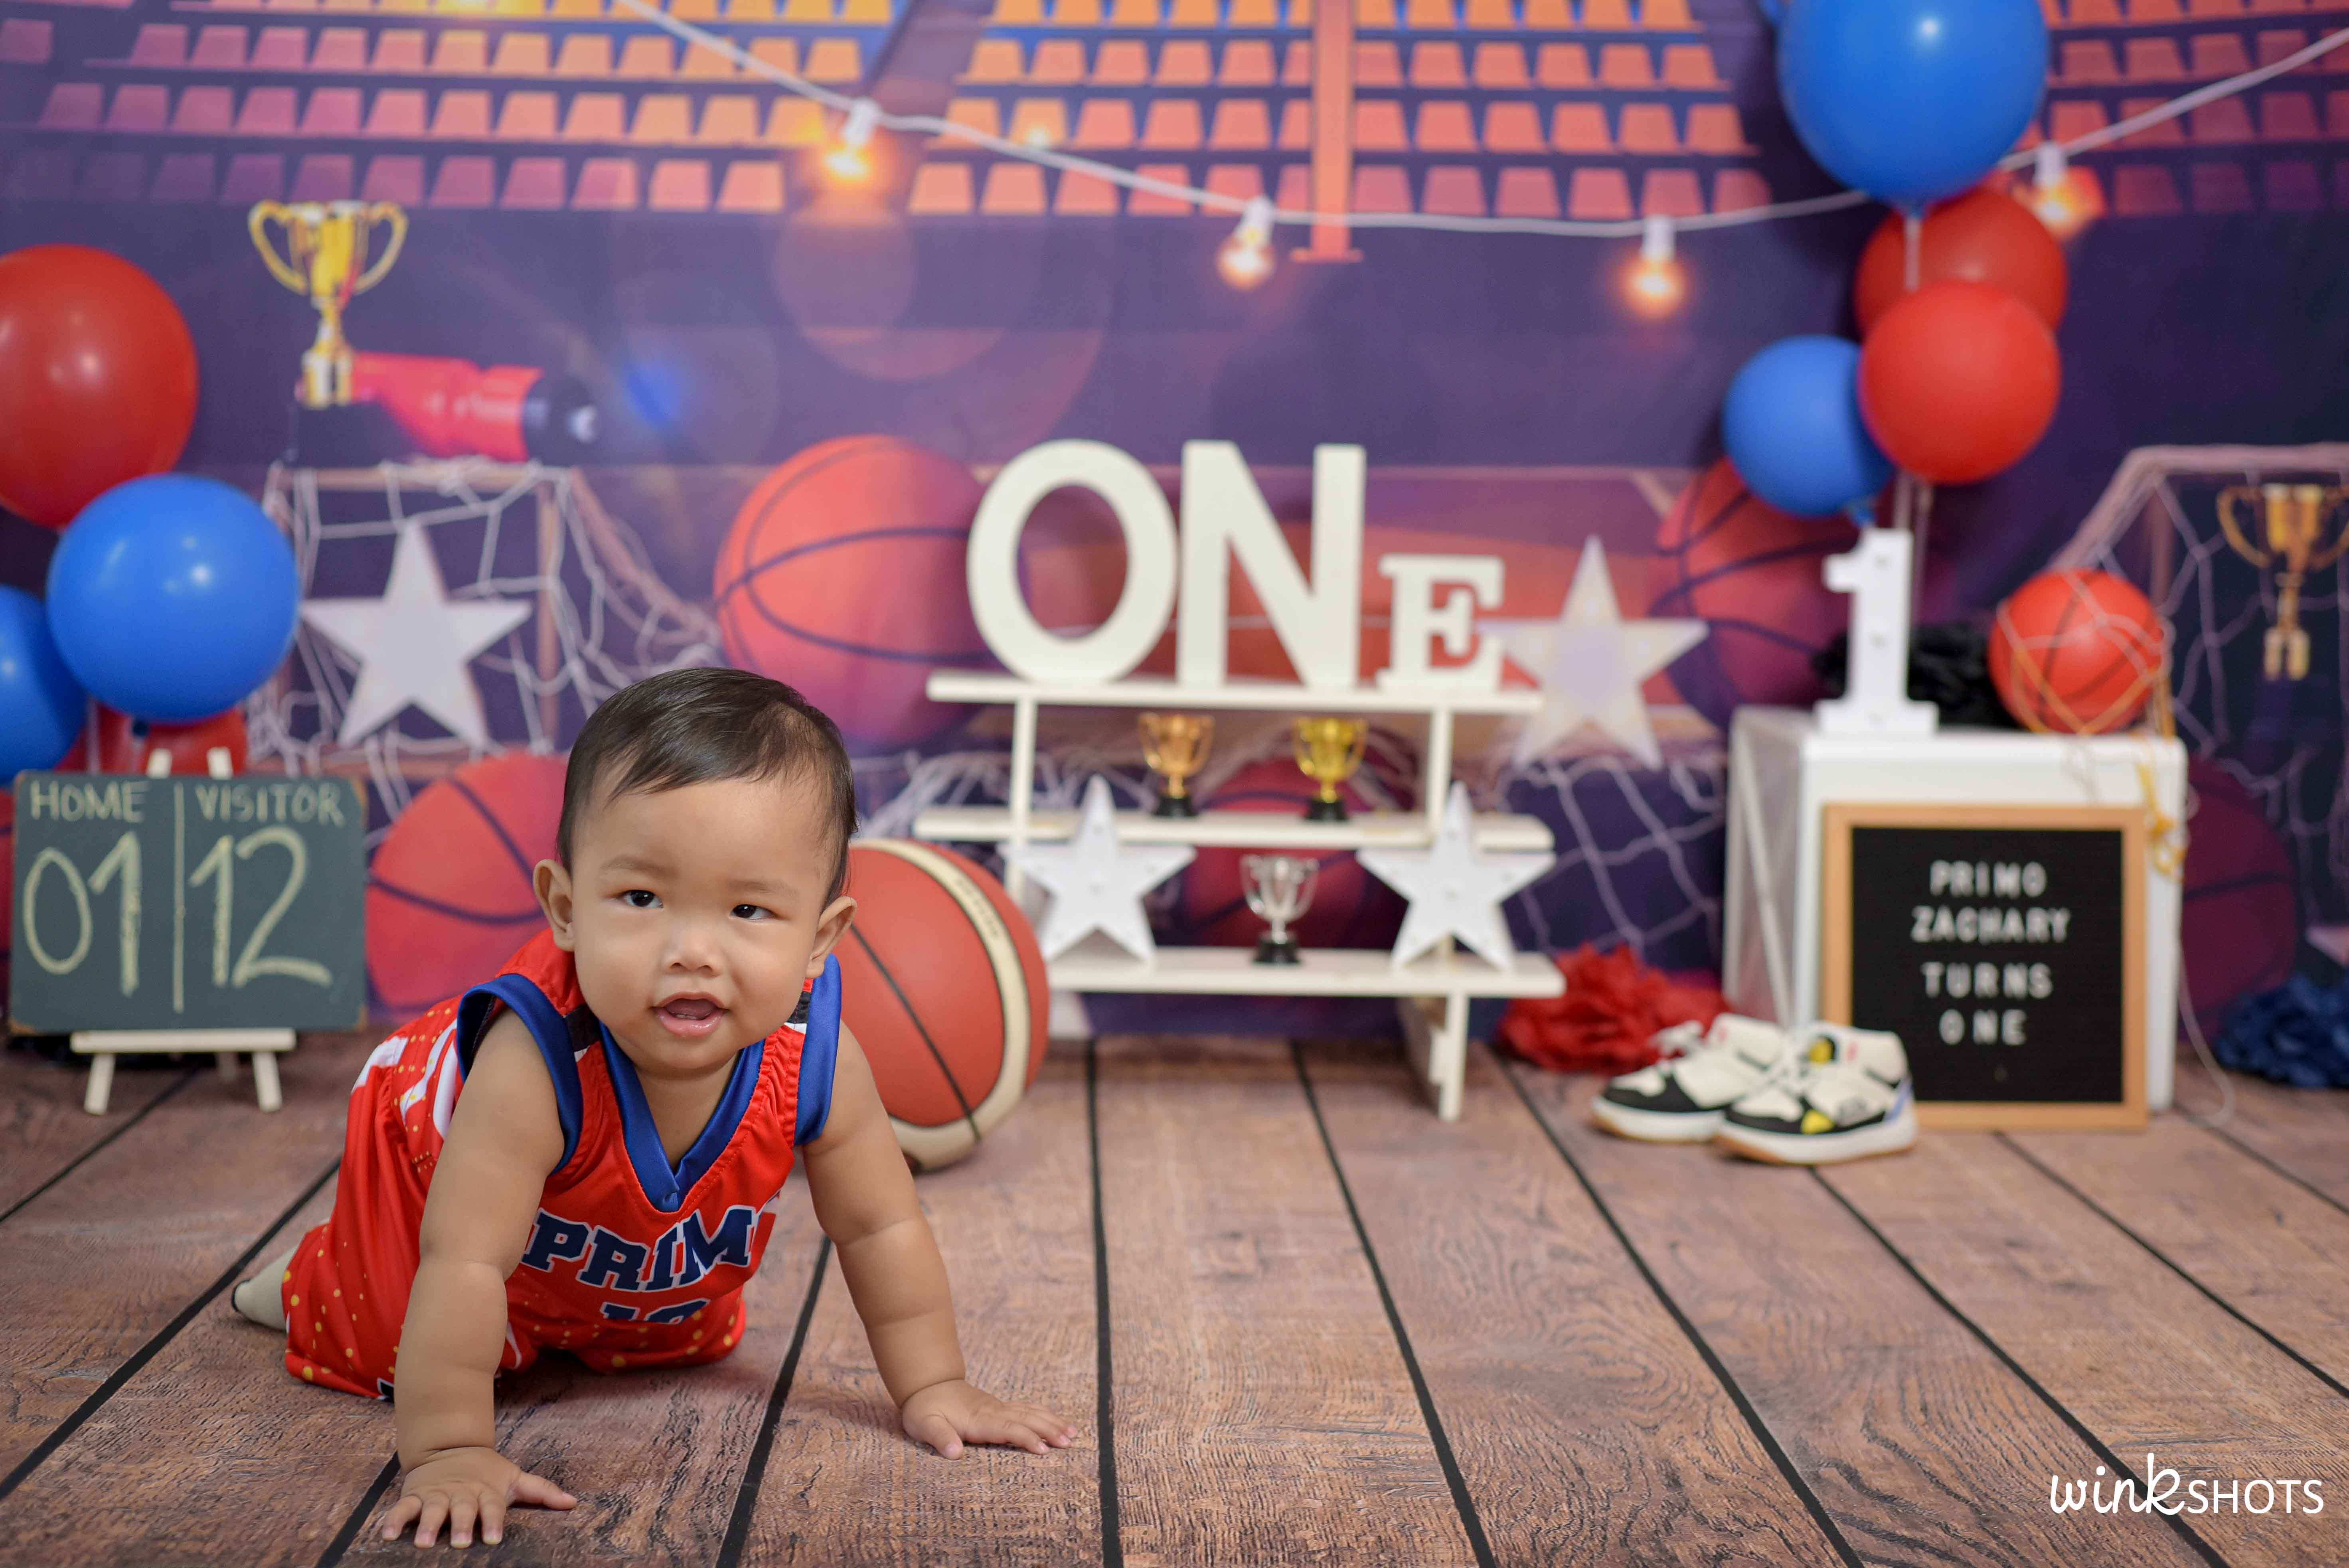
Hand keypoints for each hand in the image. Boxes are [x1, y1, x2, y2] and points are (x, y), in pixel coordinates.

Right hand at [380, 1445, 575, 1547]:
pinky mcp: (415, 1496)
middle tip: (458, 1542)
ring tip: (422, 1543)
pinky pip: (402, 1509)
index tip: (494, 1538)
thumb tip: (573, 1503)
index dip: (493, 1521)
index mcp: (486, 1492)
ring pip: (431, 1511)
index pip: (492, 1508)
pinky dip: (394, 1521)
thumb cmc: (488, 1472)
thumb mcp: (514, 1478)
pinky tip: (387, 1536)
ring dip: (426, 1526)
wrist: (450, 1447)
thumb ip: (541, 1491)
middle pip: (461, 1510)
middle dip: (459, 1526)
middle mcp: (461, 1494)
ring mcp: (437, 1495)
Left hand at [901, 1378, 1075, 1458]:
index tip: (1044, 1449)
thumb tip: (954, 1452)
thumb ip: (939, 1437)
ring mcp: (998, 1407)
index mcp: (978, 1419)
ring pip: (1030, 1413)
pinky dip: (1044, 1414)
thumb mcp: (924, 1423)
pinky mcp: (999, 1407)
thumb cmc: (925, 1409)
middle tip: (1069, 1441)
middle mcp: (993, 1411)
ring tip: (1072, 1432)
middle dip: (1048, 1430)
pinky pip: (1026, 1409)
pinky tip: (1057, 1420)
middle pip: (1026, 1419)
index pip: (1008, 1428)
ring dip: (1051, 1421)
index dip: (1027, 1438)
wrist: (928, 1385)